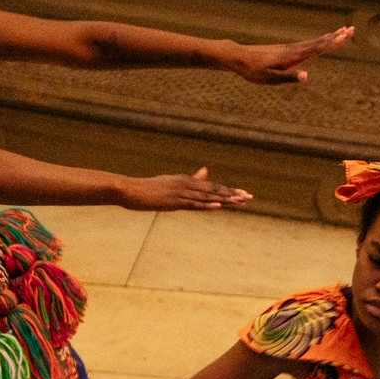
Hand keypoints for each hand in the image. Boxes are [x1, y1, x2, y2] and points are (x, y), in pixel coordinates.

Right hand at [118, 168, 253, 210]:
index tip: (243, 194)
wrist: (129, 190)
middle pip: (214, 190)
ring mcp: (181, 193)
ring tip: (240, 201)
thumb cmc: (149, 188)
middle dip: (233, 194)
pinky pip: (194, 204)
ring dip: (224, 199)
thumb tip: (205, 172)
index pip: (212, 186)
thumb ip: (190, 179)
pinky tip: (219, 206)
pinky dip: (207, 205)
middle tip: (250, 197)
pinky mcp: (174, 201)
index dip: (229, 191)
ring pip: (207, 197)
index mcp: (186, 180)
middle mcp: (186, 184)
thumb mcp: (171, 182)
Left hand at [227, 25, 352, 85]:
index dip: (332, 43)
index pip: (317, 48)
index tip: (346, 35)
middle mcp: (294, 49)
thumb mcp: (270, 79)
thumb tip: (306, 77)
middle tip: (352, 29)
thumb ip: (288, 78)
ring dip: (330, 37)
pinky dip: (318, 41)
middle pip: (319, 42)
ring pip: (314, 42)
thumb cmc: (253, 71)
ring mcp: (291, 49)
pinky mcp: (286, 50)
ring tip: (342, 31)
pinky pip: (308, 44)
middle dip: (336, 36)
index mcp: (293, 56)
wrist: (239, 58)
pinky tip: (322, 42)